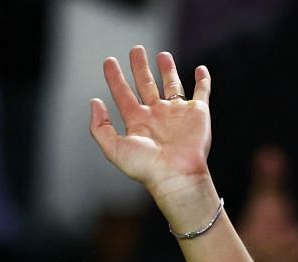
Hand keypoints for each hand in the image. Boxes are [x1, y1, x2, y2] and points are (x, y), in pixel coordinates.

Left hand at [89, 47, 215, 222]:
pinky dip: (203, 81)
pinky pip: (202, 93)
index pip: (123, 95)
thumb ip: (100, 127)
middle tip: (136, 49)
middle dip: (140, 67)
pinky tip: (200, 69)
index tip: (109, 61)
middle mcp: (157, 116)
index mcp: (138, 123)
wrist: (177, 176)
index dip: (114, 78)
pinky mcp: (198, 113)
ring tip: (162, 55)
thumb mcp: (114, 149)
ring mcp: (177, 114)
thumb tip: (94, 102)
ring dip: (167, 70)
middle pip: (146, 85)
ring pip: (172, 86)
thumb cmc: (146, 168)